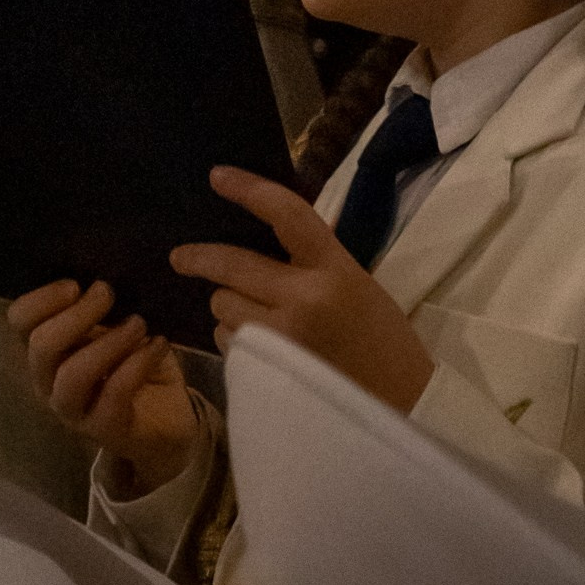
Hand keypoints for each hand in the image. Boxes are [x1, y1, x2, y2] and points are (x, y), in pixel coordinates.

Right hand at [7, 280, 200, 493]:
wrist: (168, 417)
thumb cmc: (135, 362)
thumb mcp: (117, 326)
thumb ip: (103, 307)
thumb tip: (103, 276)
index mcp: (48, 349)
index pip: (19, 321)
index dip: (41, 299)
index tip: (76, 284)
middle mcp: (49, 380)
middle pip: (41, 347)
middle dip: (77, 315)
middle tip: (108, 294)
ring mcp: (73, 410)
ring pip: (72, 375)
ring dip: (108, 342)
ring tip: (139, 323)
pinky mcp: (104, 429)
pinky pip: (113, 393)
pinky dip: (137, 363)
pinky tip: (158, 344)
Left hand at [171, 169, 434, 414]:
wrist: (404, 407)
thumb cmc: (385, 343)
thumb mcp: (358, 285)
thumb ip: (314, 261)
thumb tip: (265, 240)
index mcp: (335, 269)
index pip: (286, 213)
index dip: (248, 189)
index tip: (217, 176)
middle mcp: (303, 299)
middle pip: (231, 264)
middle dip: (198, 258)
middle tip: (180, 256)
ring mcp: (281, 339)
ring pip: (222, 307)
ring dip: (226, 306)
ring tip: (250, 316)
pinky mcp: (266, 374)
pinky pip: (228, 344)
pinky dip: (233, 339)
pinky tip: (256, 348)